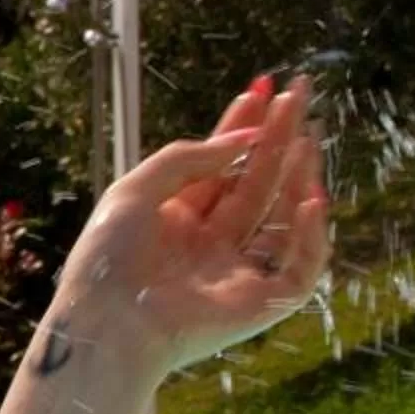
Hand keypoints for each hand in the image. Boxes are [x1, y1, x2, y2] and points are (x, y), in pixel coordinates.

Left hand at [52, 74, 333, 379]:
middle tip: (299, 93)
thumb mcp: (134, 191)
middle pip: (253, 182)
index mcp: (173, 221)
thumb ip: (187, 158)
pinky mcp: (258, 303)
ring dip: (296, 175)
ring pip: (278, 216)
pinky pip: (299, 267)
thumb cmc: (107, 261)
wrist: (106, 325)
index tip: (263, 88)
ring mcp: (234, 272)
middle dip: (277, 137)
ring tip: (307, 136)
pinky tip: (308, 198)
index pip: (219, 166)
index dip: (241, 127)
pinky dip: (308, 235)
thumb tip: (245, 137)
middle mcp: (207, 245)